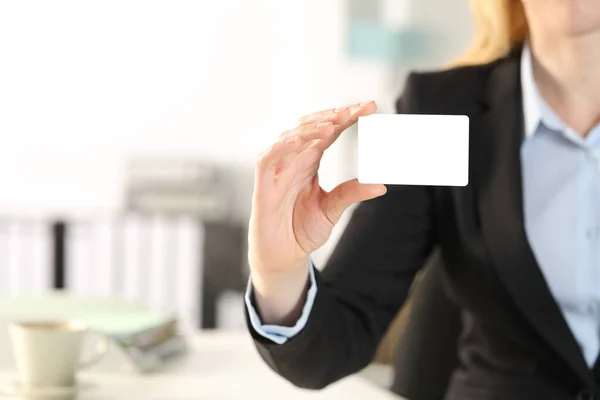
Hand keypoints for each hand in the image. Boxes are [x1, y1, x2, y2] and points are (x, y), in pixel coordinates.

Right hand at [248, 102, 386, 321]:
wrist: (281, 256)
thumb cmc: (301, 230)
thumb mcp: (331, 210)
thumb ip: (351, 194)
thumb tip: (381, 185)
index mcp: (309, 162)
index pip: (328, 132)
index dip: (346, 117)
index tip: (370, 107)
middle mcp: (293, 160)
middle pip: (311, 128)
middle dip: (334, 115)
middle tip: (359, 108)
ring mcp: (277, 169)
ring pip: (291, 136)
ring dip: (312, 127)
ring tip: (335, 122)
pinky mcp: (263, 183)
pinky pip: (269, 157)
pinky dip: (284, 145)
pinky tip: (301, 139)